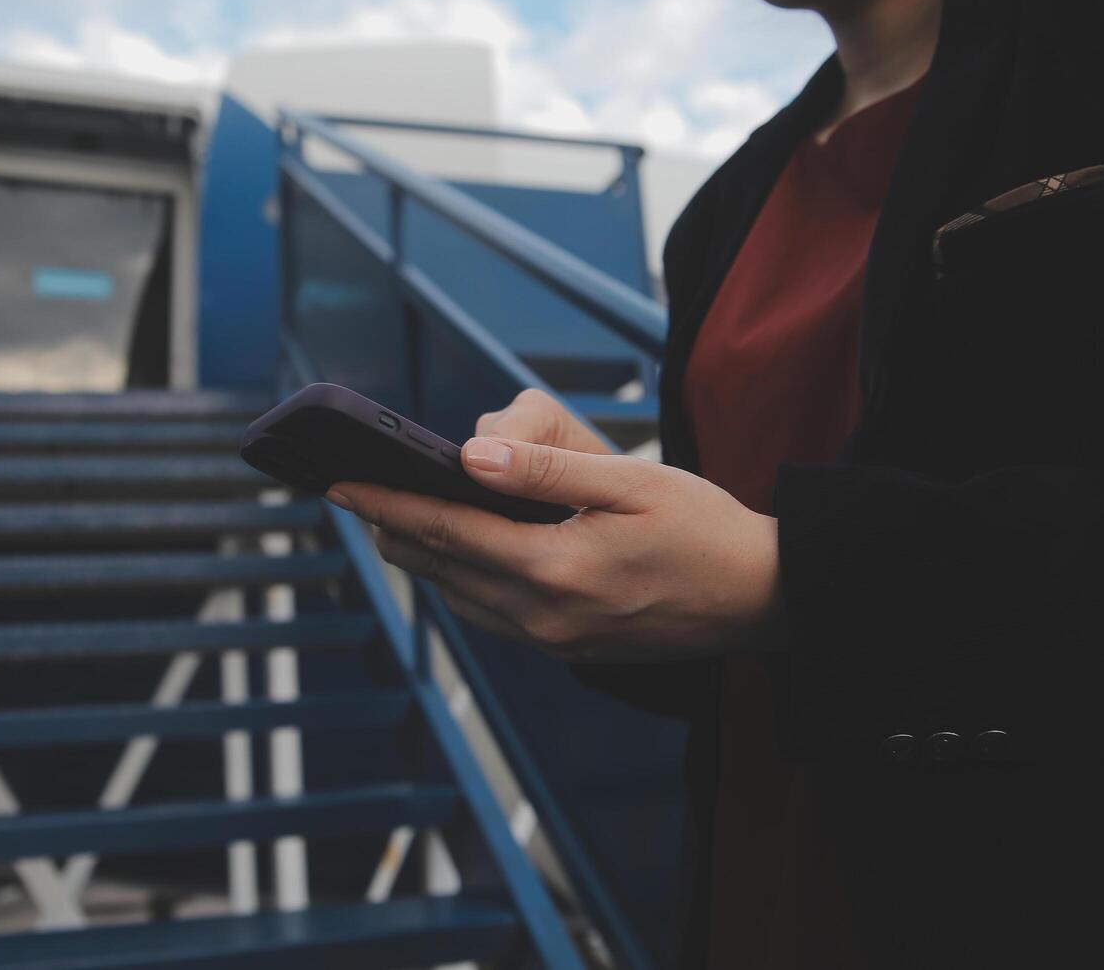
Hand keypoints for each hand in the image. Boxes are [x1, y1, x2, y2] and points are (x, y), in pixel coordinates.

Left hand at [326, 395, 782, 661]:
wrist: (765, 600)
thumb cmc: (707, 530)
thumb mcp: (630, 484)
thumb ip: (543, 471)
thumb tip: (467, 453)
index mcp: (553, 570)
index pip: (443, 532)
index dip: (385, 504)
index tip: (338, 481)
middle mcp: (542, 616)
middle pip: (439, 569)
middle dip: (392, 529)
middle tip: (354, 492)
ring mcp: (554, 641)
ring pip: (460, 596)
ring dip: (424, 558)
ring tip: (394, 518)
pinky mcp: (568, 650)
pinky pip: (491, 614)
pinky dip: (461, 580)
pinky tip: (459, 555)